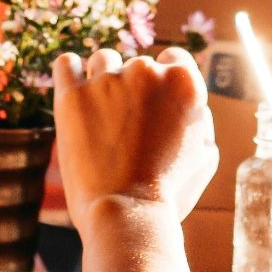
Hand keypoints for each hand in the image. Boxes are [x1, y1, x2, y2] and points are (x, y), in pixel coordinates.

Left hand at [52, 47, 217, 240]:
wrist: (127, 212)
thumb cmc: (170, 191)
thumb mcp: (205, 155)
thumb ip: (199, 118)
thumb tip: (190, 101)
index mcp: (184, 81)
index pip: (174, 59)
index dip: (165, 83)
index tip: (156, 104)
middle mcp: (146, 71)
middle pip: (138, 66)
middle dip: (135, 90)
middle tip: (131, 128)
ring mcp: (107, 80)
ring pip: (103, 60)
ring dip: (103, 79)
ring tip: (102, 116)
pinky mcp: (71, 94)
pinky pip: (66, 63)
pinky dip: (70, 73)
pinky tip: (75, 92)